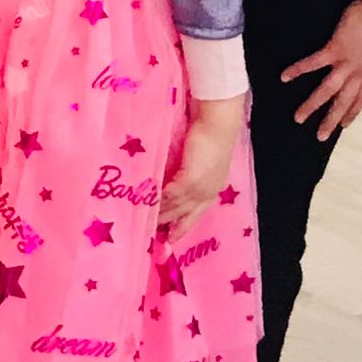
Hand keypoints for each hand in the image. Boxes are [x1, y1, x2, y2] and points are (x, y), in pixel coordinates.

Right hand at [159, 98, 245, 240]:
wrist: (217, 123)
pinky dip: (158, 202)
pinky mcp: (190, 180)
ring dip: (160, 215)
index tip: (171, 239)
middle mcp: (208, 192)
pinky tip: (147, 205)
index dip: (183, 226)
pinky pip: (171, 196)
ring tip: (144, 222)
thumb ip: (187, 171)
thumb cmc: (209, 134)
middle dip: (170, 226)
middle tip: (153, 238)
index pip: (197, 213)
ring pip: (176, 207)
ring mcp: (200, 188)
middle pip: (185, 215)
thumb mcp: (198, 159)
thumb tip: (171, 179)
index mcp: (212, 188)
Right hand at [287, 0, 361, 141]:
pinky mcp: (335, 49)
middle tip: (320, 136)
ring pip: (327, 90)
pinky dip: (298, 70)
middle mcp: (360, 71)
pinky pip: (313, 64)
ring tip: (298, 117)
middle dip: (331, 120)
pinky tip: (284, 77)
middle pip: (343, 101)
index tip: (344, 125)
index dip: (352, 112)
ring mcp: (347, 62)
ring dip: (312, 105)